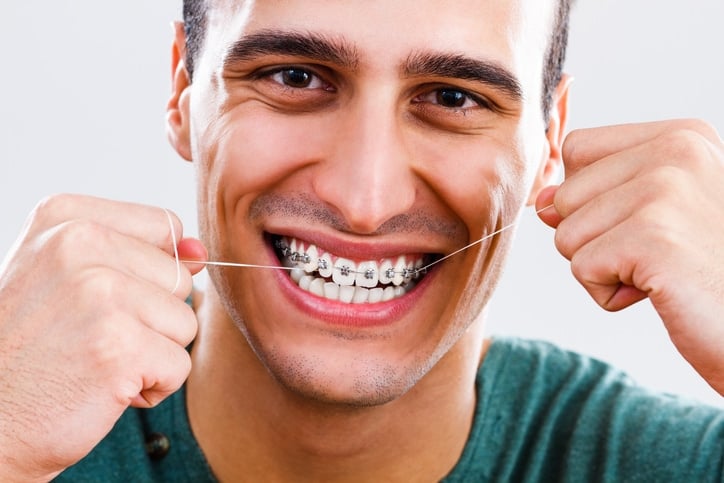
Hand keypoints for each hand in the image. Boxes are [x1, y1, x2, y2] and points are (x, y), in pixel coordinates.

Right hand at [0, 194, 206, 480]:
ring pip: (185, 322)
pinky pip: (179, 365)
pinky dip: (153, 387)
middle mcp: (79, 243)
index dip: (151, 272)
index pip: (166, 226)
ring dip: (153, 353)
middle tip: (91, 337)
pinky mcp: (119, 346)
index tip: (100, 298)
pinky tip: (105, 389)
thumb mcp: (68, 277)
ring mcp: (100, 293)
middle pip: (180, 278)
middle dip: (152, 318)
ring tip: (96, 361)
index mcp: (65, 217)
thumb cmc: (32, 350)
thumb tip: (200, 252)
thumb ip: (140, 253)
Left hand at [537, 119, 723, 394]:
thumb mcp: (659, 215)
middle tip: (659, 254)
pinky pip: (581, 267)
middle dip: (595, 239)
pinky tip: (661, 293)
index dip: (589, 196)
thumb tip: (542, 202)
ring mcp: (665, 192)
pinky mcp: (652, 238)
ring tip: (662, 272)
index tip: (642, 222)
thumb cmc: (708, 272)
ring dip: (604, 268)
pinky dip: (609, 293)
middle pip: (565, 195)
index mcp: (681, 136)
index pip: (578, 149)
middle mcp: (676, 152)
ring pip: (566, 235)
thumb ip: (599, 194)